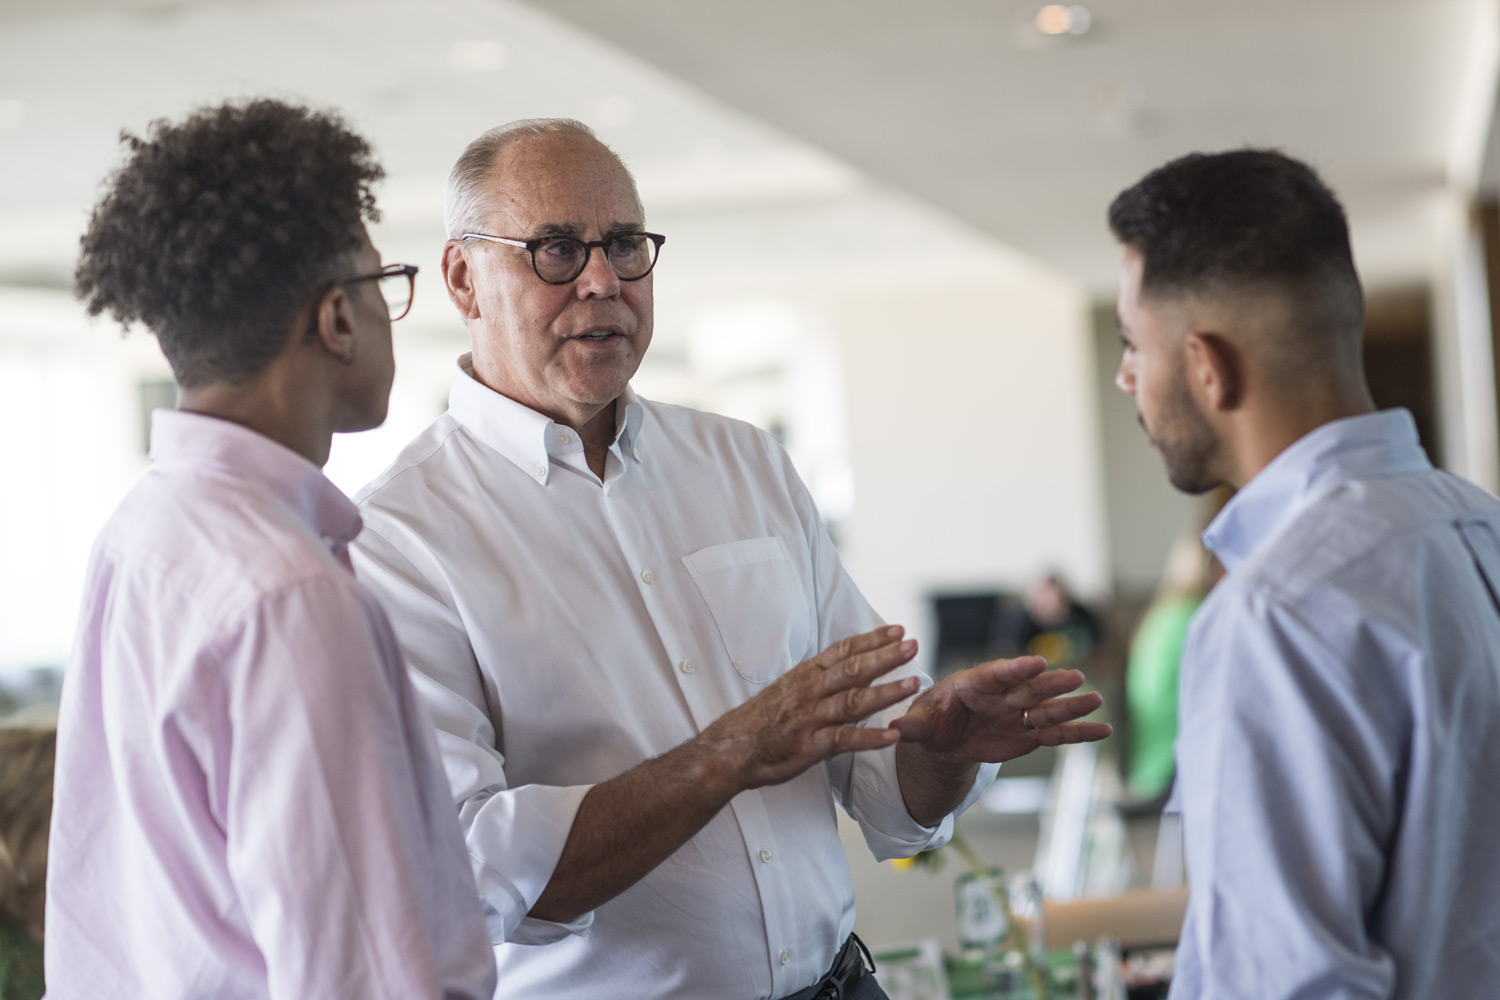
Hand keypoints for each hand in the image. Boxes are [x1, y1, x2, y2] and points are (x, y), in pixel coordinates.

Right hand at [699, 625, 920, 792]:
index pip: (843, 651)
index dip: (871, 639)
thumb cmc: (761, 721)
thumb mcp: (789, 689)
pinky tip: (892, 736)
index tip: (897, 629)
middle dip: (885, 656)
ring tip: (912, 684)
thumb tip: (855, 668)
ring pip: (853, 701)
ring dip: (885, 692)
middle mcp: (810, 692)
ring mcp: (810, 718)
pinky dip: (869, 738)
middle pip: (853, 670)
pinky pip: (843, 740)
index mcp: (806, 676)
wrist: (729, 749)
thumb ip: (821, 679)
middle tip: (913, 645)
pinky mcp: (809, 745)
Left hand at [891, 656, 1111, 762]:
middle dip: (1051, 684)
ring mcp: (1018, 714)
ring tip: (1097, 699)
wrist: (945, 736)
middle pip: (1028, 688)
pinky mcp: (1029, 735)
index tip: (1036, 662)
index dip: (1015, 669)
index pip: (996, 674)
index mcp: (973, 685)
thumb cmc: (931, 721)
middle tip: (1076, 677)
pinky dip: (1080, 733)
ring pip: (1048, 710)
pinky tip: (1105, 730)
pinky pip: (1057, 734)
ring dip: (1072, 705)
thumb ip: (911, 726)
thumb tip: (893, 728)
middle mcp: (1001, 696)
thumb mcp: (918, 726)